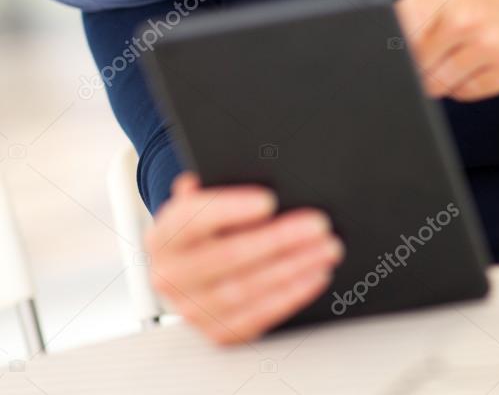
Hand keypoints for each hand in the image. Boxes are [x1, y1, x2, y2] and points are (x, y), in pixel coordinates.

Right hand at [145, 173, 343, 344]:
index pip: (193, 219)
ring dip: (294, 267)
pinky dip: (291, 295)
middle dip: (279, 239)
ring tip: (326, 248)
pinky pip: (258, 316)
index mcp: (164, 236)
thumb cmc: (203, 228)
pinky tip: (315, 274)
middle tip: (317, 224)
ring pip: (247, 288)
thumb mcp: (199, 202)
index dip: (231, 209)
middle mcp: (171, 276)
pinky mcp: (217, 332)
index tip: (269, 200)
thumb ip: (208, 187)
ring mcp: (193, 309)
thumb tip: (217, 173)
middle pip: (229, 255)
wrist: (187, 272)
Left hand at [395, 0, 498, 134]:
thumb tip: (378, 43)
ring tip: (446, 59)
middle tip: (422, 57)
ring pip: (436, 83)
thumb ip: (412, 9)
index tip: (392, 52)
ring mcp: (490, 45)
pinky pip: (463, 93)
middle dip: (412, 65)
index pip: (397, 33)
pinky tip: (471, 64)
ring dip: (434, 78)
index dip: (391, 48)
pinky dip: (459, 85)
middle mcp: (466, 17)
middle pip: (414, 63)